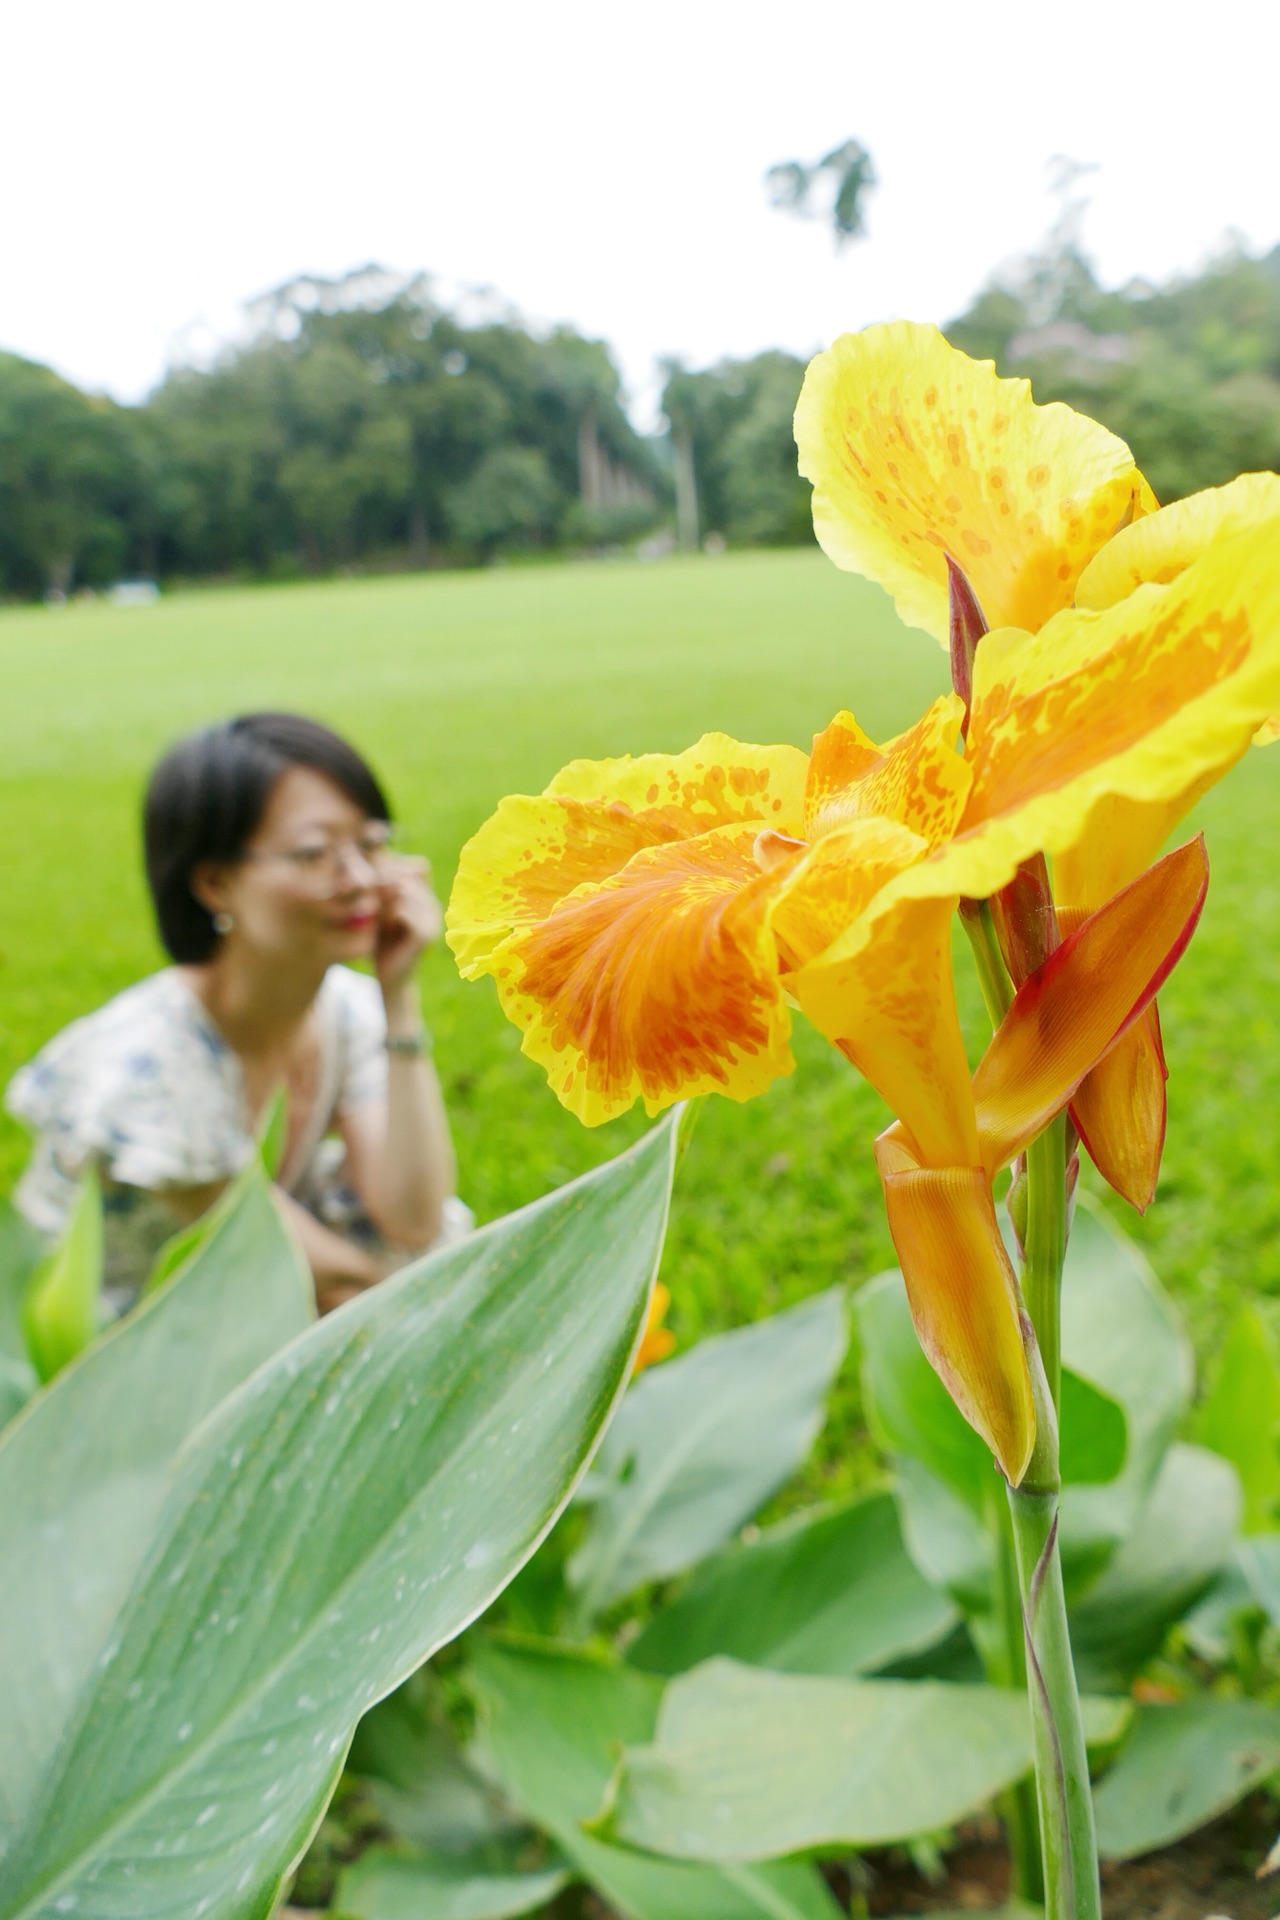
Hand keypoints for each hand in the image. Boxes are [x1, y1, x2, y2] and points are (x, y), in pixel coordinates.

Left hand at [373, 854, 442, 995]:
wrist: (389, 978)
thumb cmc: (380, 940)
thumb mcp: (379, 907)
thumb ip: (384, 884)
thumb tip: (380, 853)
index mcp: (427, 896)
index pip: (417, 865)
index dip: (393, 869)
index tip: (373, 886)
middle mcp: (435, 904)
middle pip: (407, 875)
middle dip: (383, 884)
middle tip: (370, 904)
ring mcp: (434, 918)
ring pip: (403, 890)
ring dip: (382, 901)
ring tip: (376, 918)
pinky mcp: (426, 933)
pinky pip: (402, 909)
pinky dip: (387, 915)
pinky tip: (383, 928)